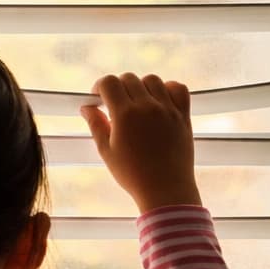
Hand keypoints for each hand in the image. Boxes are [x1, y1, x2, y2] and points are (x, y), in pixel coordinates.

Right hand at [80, 73, 201, 212]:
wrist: (165, 190)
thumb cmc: (132, 174)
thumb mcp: (106, 151)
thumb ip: (96, 125)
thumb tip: (86, 107)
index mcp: (125, 115)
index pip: (109, 82)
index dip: (99, 87)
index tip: (98, 98)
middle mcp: (148, 107)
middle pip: (129, 78)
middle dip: (118, 87)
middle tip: (114, 104)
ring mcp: (168, 109)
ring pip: (152, 80)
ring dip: (140, 86)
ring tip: (137, 102)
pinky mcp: (183, 115)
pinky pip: (178, 88)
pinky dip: (168, 88)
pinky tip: (159, 100)